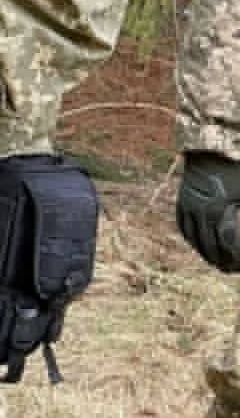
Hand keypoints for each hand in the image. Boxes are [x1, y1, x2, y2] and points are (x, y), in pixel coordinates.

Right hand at [176, 152, 239, 271]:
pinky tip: (196, 242)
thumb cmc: (236, 167)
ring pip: (191, 236)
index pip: (222, 246)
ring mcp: (187, 205)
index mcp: (216, 211)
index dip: (230, 261)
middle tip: (225, 269)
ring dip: (201, 251)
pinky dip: (189, 236)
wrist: (211, 148)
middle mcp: (198, 211)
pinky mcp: (182, 199)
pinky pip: (182, 223)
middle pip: (206, 245)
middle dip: (217, 261)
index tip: (235, 269)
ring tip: (210, 260)